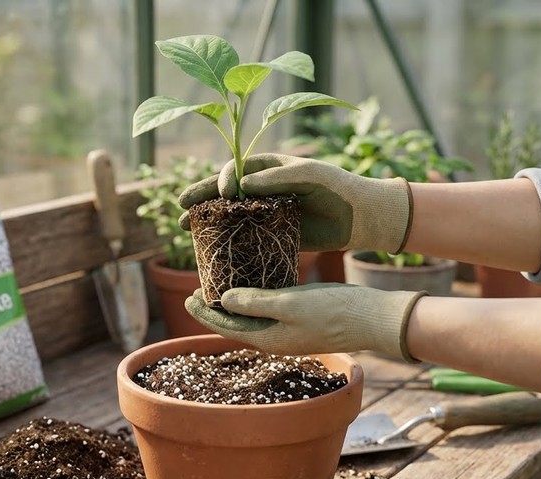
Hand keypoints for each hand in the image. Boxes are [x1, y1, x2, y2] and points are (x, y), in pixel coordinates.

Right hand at [179, 153, 412, 252]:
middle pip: (223, 191)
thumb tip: (242, 184)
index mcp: (268, 167)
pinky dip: (227, 241)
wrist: (361, 216)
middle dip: (200, 197)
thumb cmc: (337, 188)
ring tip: (184, 228)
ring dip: (206, 219)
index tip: (223, 192)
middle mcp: (262, 188)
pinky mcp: (272, 234)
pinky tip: (210, 249)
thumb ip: (277, 178)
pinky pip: (245, 236)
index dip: (223, 178)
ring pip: (229, 214)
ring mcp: (265, 212)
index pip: (235, 169)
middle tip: (179, 207)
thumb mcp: (309, 176)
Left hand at [184, 283, 425, 360]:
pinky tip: (254, 284)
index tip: (188, 296)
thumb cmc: (333, 311)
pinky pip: (269, 311)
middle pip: (236, 324)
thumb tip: (222, 300)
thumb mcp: (290, 303)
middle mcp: (275, 338)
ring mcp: (289, 330)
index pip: (226, 327)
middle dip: (215, 308)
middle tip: (197, 288)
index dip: (204, 312)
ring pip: (252, 318)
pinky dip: (255, 299)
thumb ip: (255, 302)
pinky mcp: (301, 320)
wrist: (372, 318)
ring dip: (234, 304)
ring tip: (220, 285)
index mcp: (268, 338)